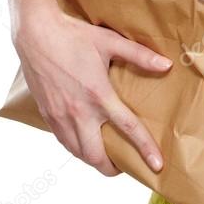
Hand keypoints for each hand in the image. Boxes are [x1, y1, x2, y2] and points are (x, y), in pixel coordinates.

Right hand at [13, 0, 172, 177]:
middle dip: (112, 168)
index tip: (156, 166)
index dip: (145, 149)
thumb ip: (140, 56)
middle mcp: (78, 112)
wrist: (36, 35)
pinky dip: (76, 148)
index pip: (128, 129)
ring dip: (93, 160)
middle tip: (126, 165)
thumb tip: (167, 65)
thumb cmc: (75, 36)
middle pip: (96, 156)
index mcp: (99, 95)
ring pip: (77, 153)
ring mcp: (60, 116)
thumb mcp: (111, 42)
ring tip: (107, 156)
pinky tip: (84, 141)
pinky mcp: (46, 114)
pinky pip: (63, 141)